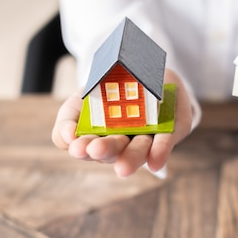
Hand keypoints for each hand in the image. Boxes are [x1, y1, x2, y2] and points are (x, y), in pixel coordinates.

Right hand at [51, 69, 192, 177]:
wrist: (148, 69)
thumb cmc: (110, 86)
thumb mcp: (84, 94)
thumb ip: (69, 118)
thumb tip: (68, 137)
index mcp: (96, 135)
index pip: (84, 145)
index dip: (80, 146)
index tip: (76, 146)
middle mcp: (121, 142)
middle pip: (112, 151)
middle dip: (105, 150)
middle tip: (95, 150)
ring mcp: (145, 139)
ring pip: (138, 151)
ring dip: (130, 158)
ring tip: (122, 167)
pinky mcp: (169, 132)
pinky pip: (164, 142)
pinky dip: (160, 152)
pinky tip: (155, 163)